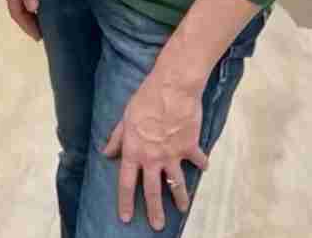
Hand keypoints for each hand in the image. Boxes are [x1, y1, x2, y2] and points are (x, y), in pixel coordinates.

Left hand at [102, 71, 207, 230]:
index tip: (126, 218)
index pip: (126, 183)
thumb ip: (117, 138)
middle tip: (157, 226)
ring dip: (180, 198)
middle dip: (154, 211)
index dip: (125, 202)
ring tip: (183, 209)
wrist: (173, 87)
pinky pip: (197, 160)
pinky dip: (202, 164)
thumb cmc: (146, 98)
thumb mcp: (125, 118)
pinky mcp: (189, 147)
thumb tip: (107, 152)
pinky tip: (204, 168)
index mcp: (133, 151)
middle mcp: (152, 158)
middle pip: (152, 191)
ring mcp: (172, 154)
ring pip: (176, 183)